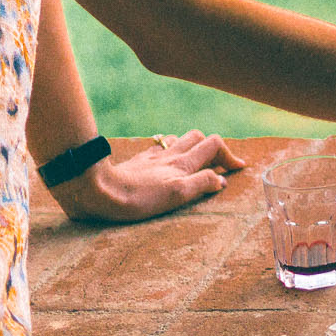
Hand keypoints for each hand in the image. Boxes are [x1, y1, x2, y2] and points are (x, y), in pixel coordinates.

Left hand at [50, 129, 247, 222]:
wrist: (97, 191)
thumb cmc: (138, 198)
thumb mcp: (177, 195)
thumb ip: (202, 184)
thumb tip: (222, 180)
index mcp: (183, 163)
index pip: (214, 145)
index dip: (230, 155)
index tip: (237, 169)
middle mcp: (169, 155)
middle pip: (197, 137)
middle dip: (211, 147)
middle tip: (215, 165)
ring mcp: (151, 157)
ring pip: (177, 141)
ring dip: (188, 147)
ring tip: (190, 162)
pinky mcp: (135, 162)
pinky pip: (155, 149)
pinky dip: (165, 152)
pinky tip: (160, 163)